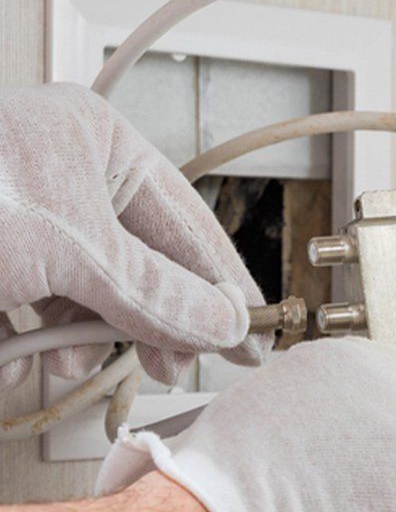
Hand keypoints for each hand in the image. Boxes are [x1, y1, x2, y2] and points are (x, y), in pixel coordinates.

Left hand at [0, 83, 269, 388]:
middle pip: (141, 261)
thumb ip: (153, 288)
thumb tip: (220, 320)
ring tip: (77, 363)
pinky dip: (41, 343)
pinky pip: (42, 309)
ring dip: (88, 338)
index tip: (252, 333)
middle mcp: (65, 177)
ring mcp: (26, 222)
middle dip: (151, 319)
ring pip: (91, 294)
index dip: (222, 281)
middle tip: (178, 368)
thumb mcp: (69, 245)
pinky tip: (32, 363)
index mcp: (94, 143)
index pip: (186, 218)